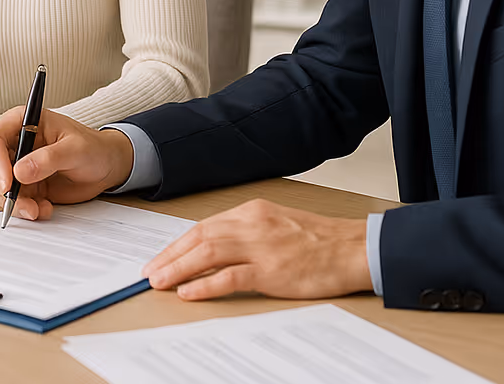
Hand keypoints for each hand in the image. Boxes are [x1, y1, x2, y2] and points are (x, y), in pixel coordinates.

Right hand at [0, 108, 134, 219]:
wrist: (105, 167)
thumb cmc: (93, 148)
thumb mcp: (75, 149)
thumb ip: (48, 158)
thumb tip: (19, 172)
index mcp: (24, 121)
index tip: (8, 183)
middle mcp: (15, 141)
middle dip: (1, 186)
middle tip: (23, 201)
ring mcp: (17, 163)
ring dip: (13, 202)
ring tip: (38, 208)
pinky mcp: (23, 183)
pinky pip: (10, 199)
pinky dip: (23, 209)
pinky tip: (44, 208)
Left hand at [143, 198, 371, 300]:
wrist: (353, 248)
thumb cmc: (318, 240)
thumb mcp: (275, 224)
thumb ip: (245, 233)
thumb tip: (212, 249)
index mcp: (250, 211)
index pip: (203, 226)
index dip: (177, 244)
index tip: (160, 257)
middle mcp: (251, 224)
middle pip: (199, 237)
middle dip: (170, 256)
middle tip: (150, 272)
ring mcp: (261, 246)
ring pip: (207, 253)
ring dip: (178, 268)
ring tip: (160, 282)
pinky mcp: (272, 270)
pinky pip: (230, 276)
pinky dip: (205, 284)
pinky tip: (189, 291)